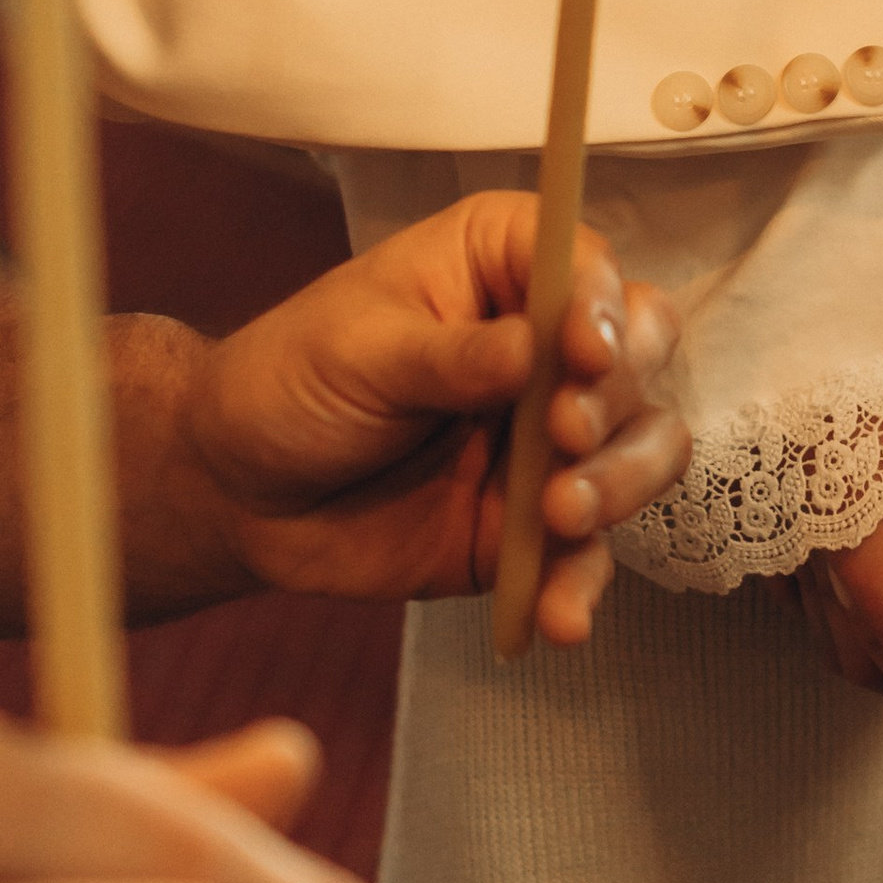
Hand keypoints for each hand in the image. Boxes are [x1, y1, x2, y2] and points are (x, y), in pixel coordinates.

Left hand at [181, 195, 687, 645]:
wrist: (238, 493)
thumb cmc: (289, 382)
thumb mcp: (357, 351)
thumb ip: (448, 356)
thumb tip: (529, 352)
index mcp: (501, 267)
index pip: (588, 268)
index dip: (602, 307)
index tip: (580, 354)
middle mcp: (545, 345)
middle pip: (640, 353)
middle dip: (616, 399)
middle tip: (564, 433)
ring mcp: (550, 436)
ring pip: (644, 447)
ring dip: (622, 483)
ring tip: (562, 516)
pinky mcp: (536, 522)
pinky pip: (587, 551)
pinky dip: (582, 583)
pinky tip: (559, 615)